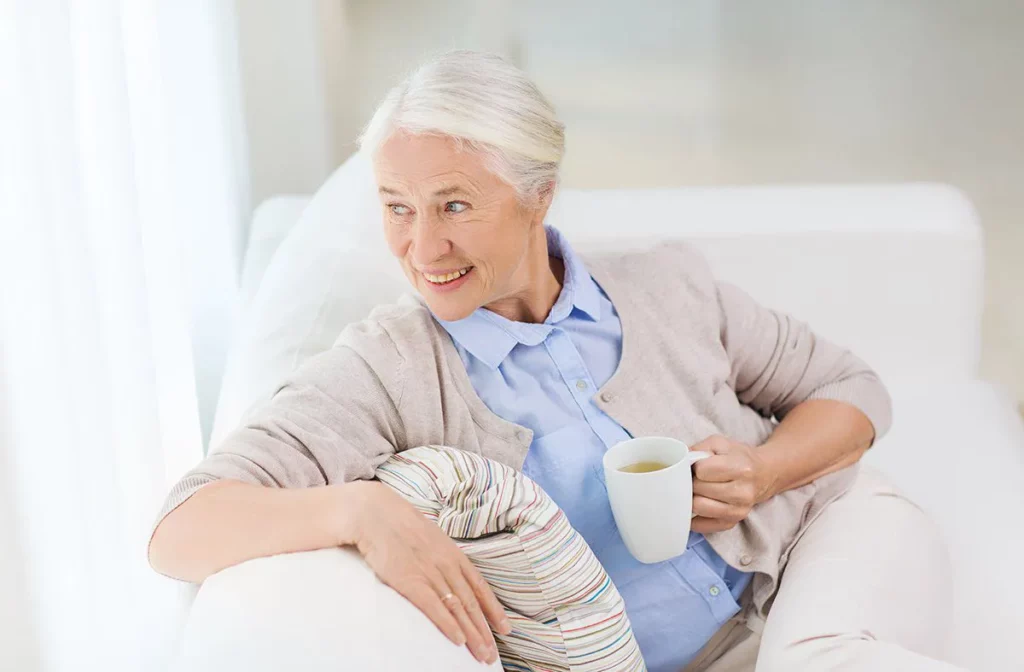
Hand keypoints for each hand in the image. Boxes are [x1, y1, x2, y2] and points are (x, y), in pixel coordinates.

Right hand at [342, 480, 509, 663]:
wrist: (376, 514)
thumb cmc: (401, 525)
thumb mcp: (432, 537)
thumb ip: (443, 556)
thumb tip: (451, 572)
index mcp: (454, 554)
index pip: (480, 587)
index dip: (493, 610)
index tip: (505, 628)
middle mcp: (447, 565)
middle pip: (471, 603)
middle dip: (484, 631)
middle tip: (492, 655)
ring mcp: (431, 573)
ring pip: (458, 609)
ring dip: (472, 634)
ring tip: (482, 654)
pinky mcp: (411, 581)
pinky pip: (434, 607)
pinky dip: (449, 625)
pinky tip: (458, 640)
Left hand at [690, 435, 775, 533]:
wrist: (763, 474)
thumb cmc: (738, 457)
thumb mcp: (720, 443)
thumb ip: (698, 449)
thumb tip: (679, 462)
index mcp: (741, 468)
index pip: (702, 471)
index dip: (696, 467)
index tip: (700, 465)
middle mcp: (742, 492)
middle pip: (698, 489)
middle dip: (693, 482)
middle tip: (697, 478)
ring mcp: (738, 511)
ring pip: (698, 507)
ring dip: (693, 497)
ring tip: (698, 490)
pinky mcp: (732, 523)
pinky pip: (702, 525)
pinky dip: (695, 516)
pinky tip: (699, 504)